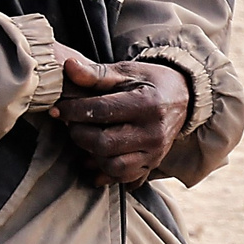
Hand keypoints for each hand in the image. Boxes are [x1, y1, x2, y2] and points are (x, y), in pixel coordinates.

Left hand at [51, 57, 188, 187]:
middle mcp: (153, 132)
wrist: (184, 96)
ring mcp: (154, 152)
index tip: (58, 109)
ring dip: (90, 154)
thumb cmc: (151, 81)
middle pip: (103, 143)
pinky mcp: (152, 164)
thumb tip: (68, 67)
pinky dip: (104, 171)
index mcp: (147, 104)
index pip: (101, 111)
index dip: (73, 111)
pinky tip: (94, 158)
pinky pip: (123, 177)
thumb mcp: (128, 71)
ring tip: (84, 138)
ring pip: (111, 165)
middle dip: (79, 134)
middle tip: (70, 124)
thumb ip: (97, 73)